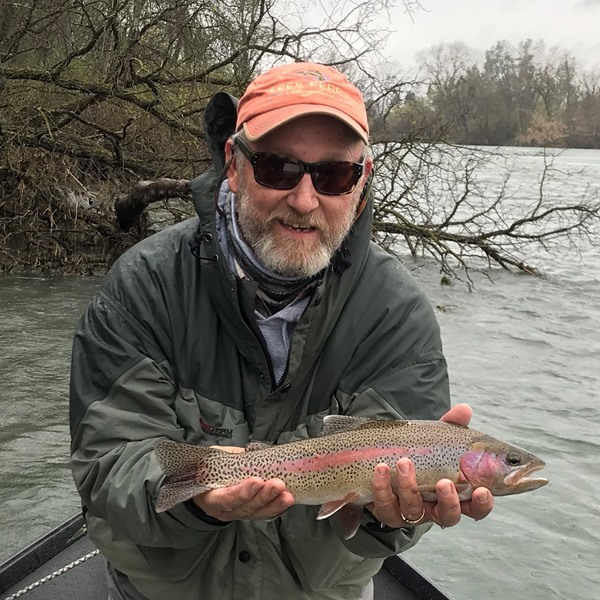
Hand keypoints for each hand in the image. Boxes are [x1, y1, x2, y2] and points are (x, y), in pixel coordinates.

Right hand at [191, 446, 294, 520]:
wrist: (204, 481)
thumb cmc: (209, 469)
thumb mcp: (215, 460)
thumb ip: (232, 458)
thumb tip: (254, 452)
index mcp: (210, 496)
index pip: (225, 498)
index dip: (242, 492)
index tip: (257, 481)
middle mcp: (223, 510)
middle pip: (244, 508)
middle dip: (263, 497)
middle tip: (278, 485)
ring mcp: (237, 513)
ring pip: (256, 513)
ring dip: (274, 504)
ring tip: (287, 496)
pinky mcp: (248, 514)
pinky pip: (262, 514)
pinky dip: (276, 508)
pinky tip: (286, 501)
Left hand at [366, 404, 493, 528]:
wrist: (383, 460)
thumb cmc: (421, 454)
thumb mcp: (436, 440)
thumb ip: (451, 426)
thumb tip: (464, 409)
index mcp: (453, 495)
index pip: (475, 507)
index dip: (482, 503)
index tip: (482, 490)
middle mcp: (434, 508)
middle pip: (448, 516)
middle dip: (448, 501)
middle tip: (443, 483)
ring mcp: (410, 512)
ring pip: (413, 509)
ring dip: (409, 486)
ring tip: (404, 462)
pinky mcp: (387, 511)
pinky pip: (385, 505)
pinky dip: (382, 487)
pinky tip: (382, 468)